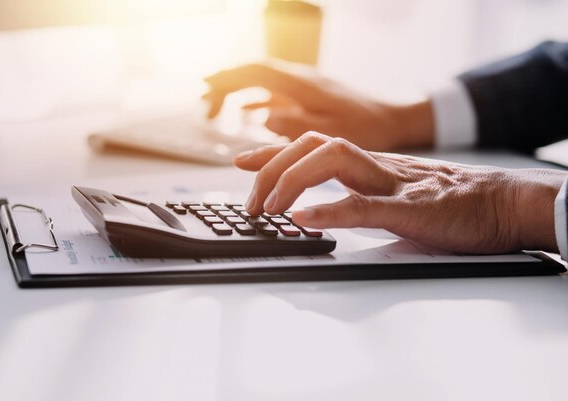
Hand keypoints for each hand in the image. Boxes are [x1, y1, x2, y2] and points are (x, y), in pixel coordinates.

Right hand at [204, 62, 433, 151]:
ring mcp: (302, 87)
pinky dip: (254, 100)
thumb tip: (263, 118)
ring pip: (261, 82)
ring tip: (215, 109)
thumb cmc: (367, 125)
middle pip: (252, 72)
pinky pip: (273, 93)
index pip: (256, 71)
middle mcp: (299, 80)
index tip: (206, 90)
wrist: (393, 117)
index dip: (228, 78)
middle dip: (225, 84)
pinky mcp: (307, 97)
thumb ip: (295, 124)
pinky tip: (246, 113)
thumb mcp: (332, 131)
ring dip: (236, 91)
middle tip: (205, 105)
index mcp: (302, 84)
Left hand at [234, 131, 565, 253]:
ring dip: (292, 181)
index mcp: (369, 165)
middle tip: (252, 202)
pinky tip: (304, 219)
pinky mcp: (412, 208)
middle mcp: (375, 166)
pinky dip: (331, 210)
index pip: (312, 146)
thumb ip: (360, 194)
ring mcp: (393, 183)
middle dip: (273, 168)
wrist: (503, 203)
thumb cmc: (450, 203)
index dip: (273, 153)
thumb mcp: (394, 192)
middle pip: (313, 146)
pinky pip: (366, 205)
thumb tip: (321, 210)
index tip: (241, 163)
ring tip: (270, 208)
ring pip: (333, 161)